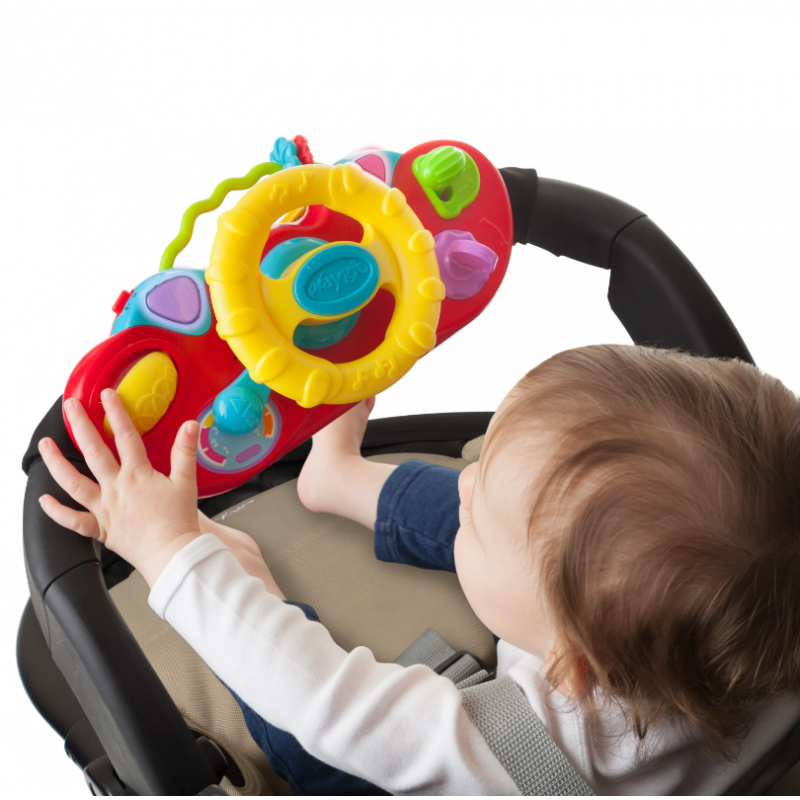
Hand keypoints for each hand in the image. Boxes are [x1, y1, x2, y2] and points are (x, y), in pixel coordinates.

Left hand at [38, 389, 202, 586]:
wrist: (172, 554)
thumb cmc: (179, 522)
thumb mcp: (187, 482)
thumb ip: (185, 452)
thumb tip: (190, 426)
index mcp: (138, 476)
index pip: (125, 437)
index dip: (116, 413)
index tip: (106, 396)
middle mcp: (116, 489)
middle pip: (94, 452)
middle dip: (80, 426)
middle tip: (70, 407)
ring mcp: (104, 508)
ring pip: (74, 483)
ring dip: (56, 464)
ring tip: (44, 447)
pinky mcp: (101, 528)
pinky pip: (73, 521)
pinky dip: (56, 511)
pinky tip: (44, 501)